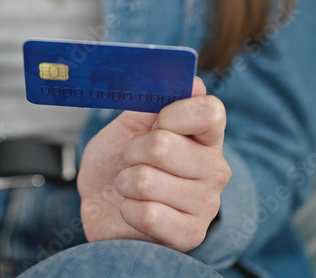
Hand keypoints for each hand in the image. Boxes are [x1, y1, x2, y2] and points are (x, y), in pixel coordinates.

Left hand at [77, 77, 230, 251]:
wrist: (100, 209)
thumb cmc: (117, 165)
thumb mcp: (125, 127)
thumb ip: (150, 104)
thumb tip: (191, 80)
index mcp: (205, 136)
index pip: (209, 111)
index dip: (173, 112)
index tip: (157, 121)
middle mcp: (214, 169)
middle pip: (162, 145)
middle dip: (131, 152)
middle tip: (132, 161)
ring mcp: (206, 204)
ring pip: (147, 180)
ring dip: (126, 183)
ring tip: (132, 187)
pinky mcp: (191, 235)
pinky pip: (147, 214)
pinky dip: (128, 210)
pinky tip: (134, 211)